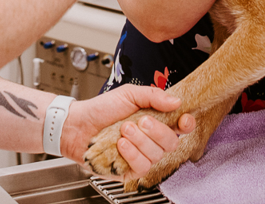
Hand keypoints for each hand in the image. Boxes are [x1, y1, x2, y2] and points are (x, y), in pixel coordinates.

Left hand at [64, 86, 194, 175]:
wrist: (78, 124)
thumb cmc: (101, 109)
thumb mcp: (128, 94)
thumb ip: (153, 95)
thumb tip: (177, 102)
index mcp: (156, 120)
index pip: (181, 126)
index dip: (186, 124)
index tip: (183, 120)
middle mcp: (151, 139)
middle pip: (172, 142)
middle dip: (156, 131)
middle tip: (140, 121)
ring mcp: (141, 156)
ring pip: (157, 155)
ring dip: (140, 141)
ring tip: (123, 130)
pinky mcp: (130, 170)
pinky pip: (142, 166)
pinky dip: (132, 154)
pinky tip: (120, 144)